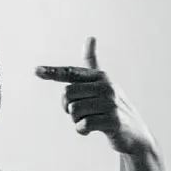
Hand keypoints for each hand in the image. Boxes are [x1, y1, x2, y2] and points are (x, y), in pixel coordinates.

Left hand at [35, 38, 156, 155]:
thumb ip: (92, 64)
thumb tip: (90, 37)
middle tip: (79, 113)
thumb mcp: (103, 83)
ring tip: (89, 120)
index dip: (52, 72)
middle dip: (67, 107)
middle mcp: (106, 86)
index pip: (71, 72)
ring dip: (76, 120)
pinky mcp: (113, 121)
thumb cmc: (113, 106)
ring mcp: (111, 104)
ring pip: (74, 110)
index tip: (35, 70)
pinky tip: (90, 130)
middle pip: (67, 94)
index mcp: (100, 76)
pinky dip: (82, 130)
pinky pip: (83, 125)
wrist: (134, 133)